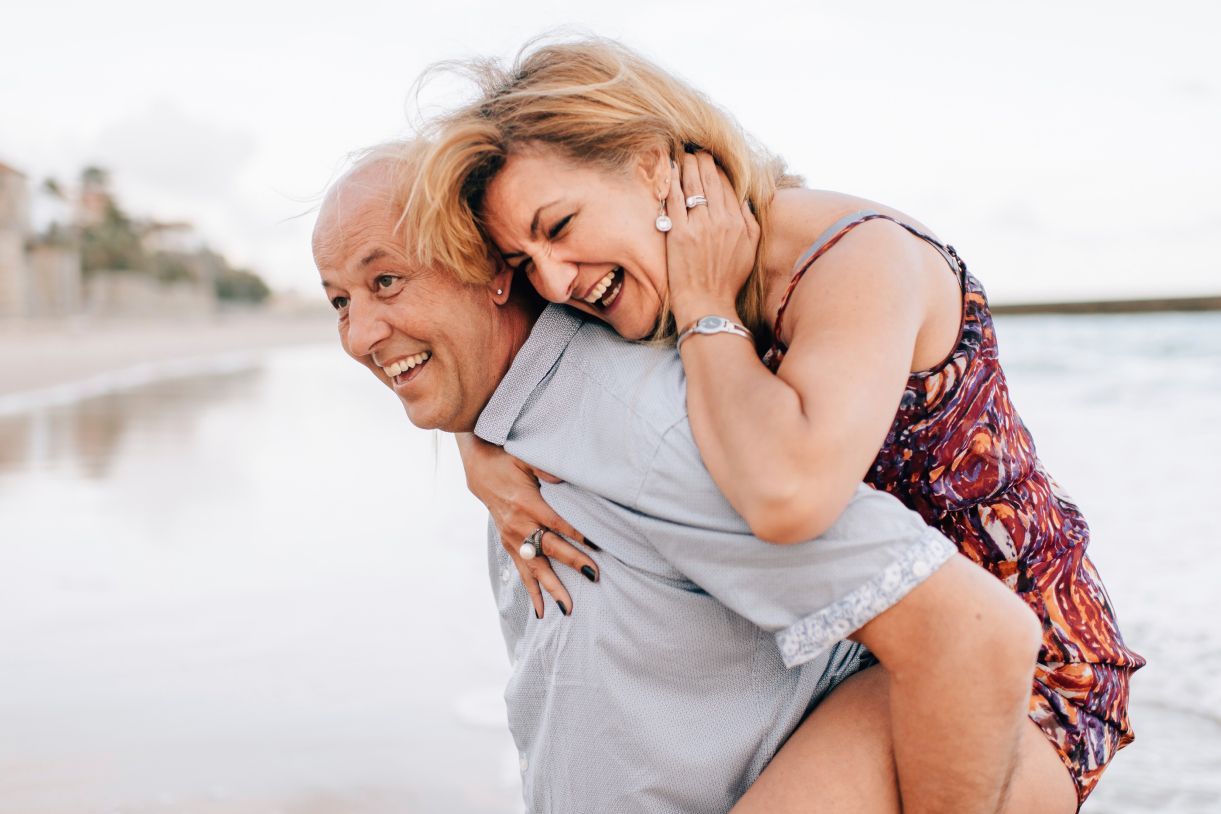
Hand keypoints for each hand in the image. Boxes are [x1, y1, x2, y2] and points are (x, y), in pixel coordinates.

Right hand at [455, 434, 597, 617]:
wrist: (480, 470)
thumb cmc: (508, 460)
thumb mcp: (525, 458)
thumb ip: (545, 467)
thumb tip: (563, 477)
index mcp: (527, 503)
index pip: (557, 522)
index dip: (576, 534)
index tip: (596, 546)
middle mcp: (519, 525)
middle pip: (550, 548)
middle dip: (572, 562)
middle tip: (594, 575)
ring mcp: (513, 538)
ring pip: (535, 568)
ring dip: (552, 588)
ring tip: (567, 608)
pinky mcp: (509, 545)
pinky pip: (523, 572)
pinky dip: (532, 592)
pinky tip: (543, 611)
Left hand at [664, 151, 760, 326]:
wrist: (707, 303)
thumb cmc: (728, 279)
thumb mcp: (750, 249)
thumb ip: (750, 221)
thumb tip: (742, 199)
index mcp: (739, 221)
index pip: (727, 184)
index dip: (717, 168)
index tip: (709, 160)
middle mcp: (721, 220)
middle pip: (709, 178)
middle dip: (701, 160)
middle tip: (693, 151)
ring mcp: (699, 225)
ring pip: (692, 183)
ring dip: (685, 164)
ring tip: (681, 155)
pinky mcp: (679, 233)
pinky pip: (674, 199)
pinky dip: (671, 181)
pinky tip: (667, 170)